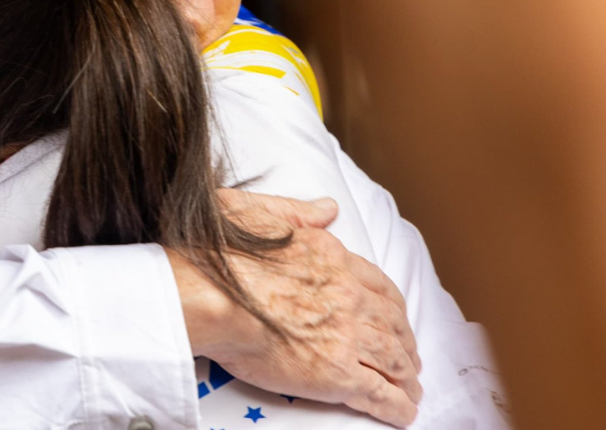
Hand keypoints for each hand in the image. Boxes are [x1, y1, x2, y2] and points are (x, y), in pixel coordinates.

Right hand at [169, 193, 422, 427]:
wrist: (207, 294)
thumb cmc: (219, 254)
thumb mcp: (257, 212)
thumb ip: (297, 211)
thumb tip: (327, 208)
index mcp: (332, 259)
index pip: (377, 285)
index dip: (391, 307)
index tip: (394, 317)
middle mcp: (348, 296)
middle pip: (391, 324)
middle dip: (404, 343)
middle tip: (407, 357)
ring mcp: (345, 336)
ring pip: (392, 358)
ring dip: (406, 375)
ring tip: (410, 389)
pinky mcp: (335, 373)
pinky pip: (379, 393)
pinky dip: (396, 406)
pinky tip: (403, 413)